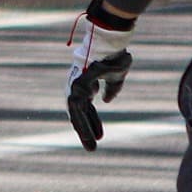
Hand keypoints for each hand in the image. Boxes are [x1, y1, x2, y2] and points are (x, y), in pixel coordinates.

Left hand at [66, 0, 135, 150]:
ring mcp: (75, 85)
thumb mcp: (116, 76)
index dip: (92, 122)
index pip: (86, 107)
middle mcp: (78, 86)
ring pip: (76, 114)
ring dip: (83, 131)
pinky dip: (83, 122)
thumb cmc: (114, 55)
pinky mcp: (77, 86)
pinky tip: (90, 135)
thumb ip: (111, 88)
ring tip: (91, 148)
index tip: (99, 135)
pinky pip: (77, 109)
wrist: (111, 42)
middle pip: (79, 113)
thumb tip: (106, 101)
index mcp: (85, 84)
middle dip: (85, 131)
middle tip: (91, 149)